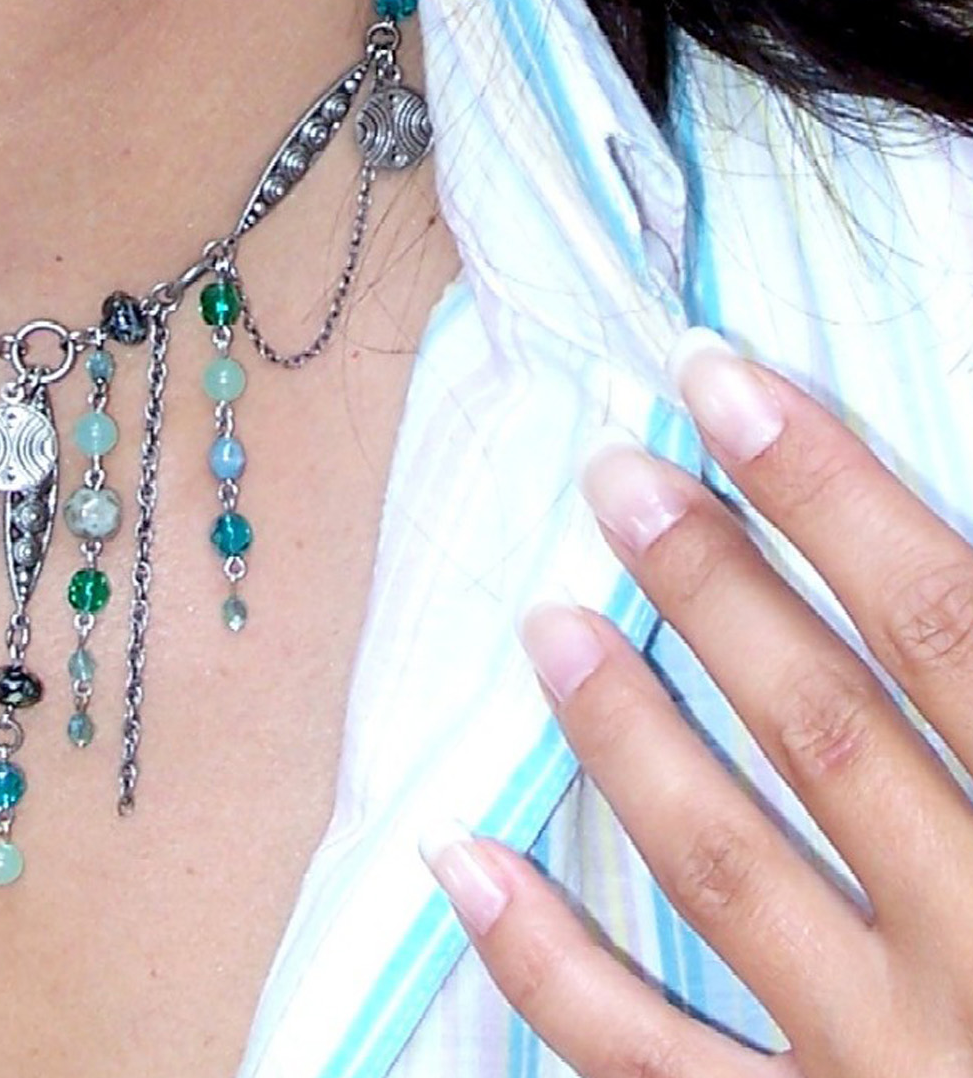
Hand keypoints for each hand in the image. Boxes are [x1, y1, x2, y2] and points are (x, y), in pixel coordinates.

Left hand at [423, 329, 972, 1074]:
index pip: (954, 628)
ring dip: (628, 736)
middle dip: (715, 586)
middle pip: (830, 732)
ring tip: (539, 620)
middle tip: (612, 473)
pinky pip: (654, 1070)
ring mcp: (901, 1077)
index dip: (831, 490)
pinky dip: (548, 968)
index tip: (721, 378)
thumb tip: (944, 565)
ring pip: (734, 875)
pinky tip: (462, 859)